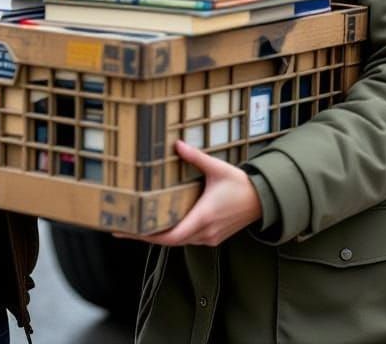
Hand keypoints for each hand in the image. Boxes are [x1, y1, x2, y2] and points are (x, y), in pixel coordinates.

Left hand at [115, 140, 261, 246]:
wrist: (262, 201)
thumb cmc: (240, 185)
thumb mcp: (217, 168)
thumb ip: (195, 157)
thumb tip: (177, 144)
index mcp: (204, 217)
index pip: (172, 235)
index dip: (149, 236)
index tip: (130, 231)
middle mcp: (205, 232)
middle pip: (170, 241)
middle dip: (146, 236)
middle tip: (122, 230)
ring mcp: (209, 237)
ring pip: (179, 242)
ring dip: (159, 237)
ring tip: (137, 228)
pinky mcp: (212, 237)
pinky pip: (188, 239)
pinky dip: (173, 235)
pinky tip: (162, 226)